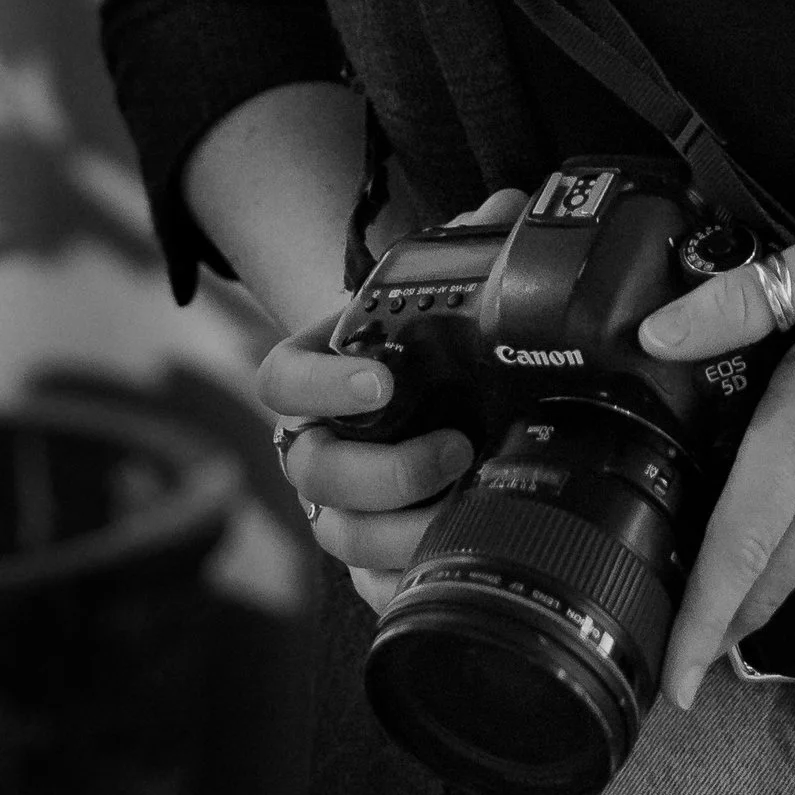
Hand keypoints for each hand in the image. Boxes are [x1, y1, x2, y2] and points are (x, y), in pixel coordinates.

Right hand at [256, 186, 525, 609]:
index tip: (382, 381)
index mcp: (319, 372)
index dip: (321, 384)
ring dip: (399, 531)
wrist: (438, 397)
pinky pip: (367, 586)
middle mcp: (317, 442)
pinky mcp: (368, 557)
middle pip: (313, 470)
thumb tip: (512, 208)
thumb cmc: (430, 341)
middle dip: (382, 471)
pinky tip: (446, 564)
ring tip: (466, 505)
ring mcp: (338, 505)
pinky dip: (402, 583)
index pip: (282, 379)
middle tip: (455, 448)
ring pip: (340, 534)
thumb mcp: (443, 289)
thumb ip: (470, 243)